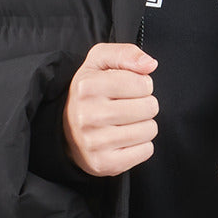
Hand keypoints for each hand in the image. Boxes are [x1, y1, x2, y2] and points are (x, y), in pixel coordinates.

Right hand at [61, 43, 159, 177]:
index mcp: (86, 86)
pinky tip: (126, 139)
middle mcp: (87, 115)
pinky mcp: (104, 163)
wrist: (67, 131)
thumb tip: (150, 64)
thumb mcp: (100, 62)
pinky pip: (146, 151)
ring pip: (149, 129)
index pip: (141, 83)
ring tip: (127, 123)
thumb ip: (125, 54)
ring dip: (145, 125)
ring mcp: (94, 142)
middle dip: (146, 105)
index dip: (143, 85)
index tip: (130, 89)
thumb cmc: (90, 93)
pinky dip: (142, 145)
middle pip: (149, 107)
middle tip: (129, 106)